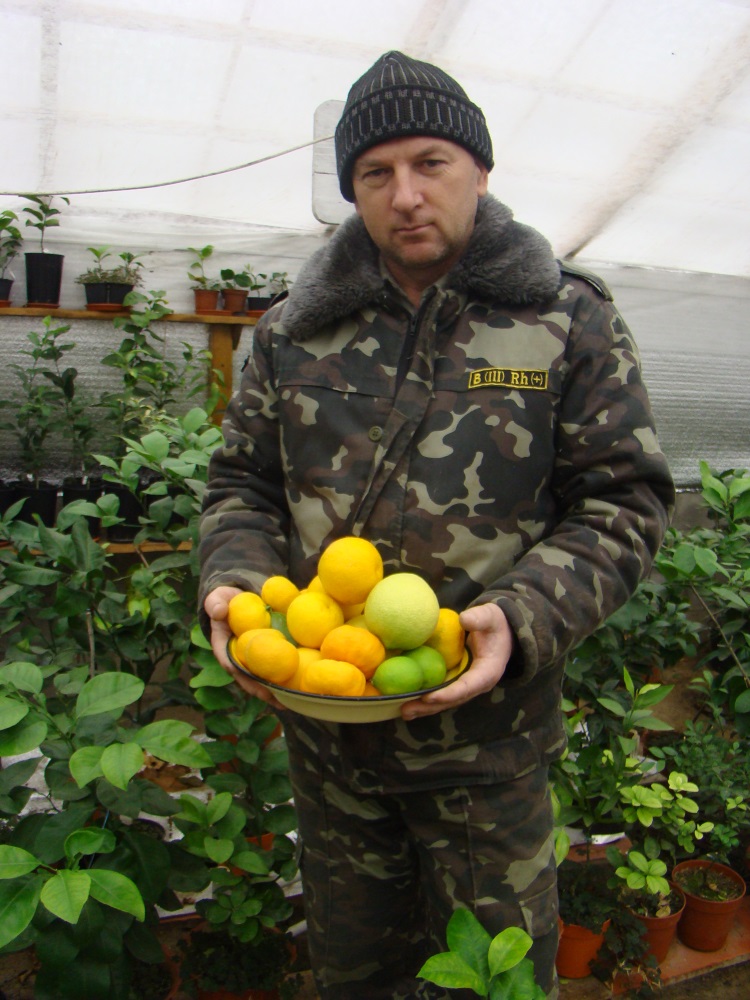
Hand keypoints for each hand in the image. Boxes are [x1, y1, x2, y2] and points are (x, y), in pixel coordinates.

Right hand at [203, 586, 283, 708]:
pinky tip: (300, 683)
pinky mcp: (264, 653)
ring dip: (277, 690)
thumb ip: (215, 604)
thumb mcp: (216, 599)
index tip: (256, 686)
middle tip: (280, 702)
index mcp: (223, 648)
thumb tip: (219, 612)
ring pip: (263, 677)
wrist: (234, 599)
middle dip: (264, 691)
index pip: (231, 665)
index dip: (243, 676)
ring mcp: (251, 658)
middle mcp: (237, 658)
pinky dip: (286, 674)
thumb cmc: (224, 602)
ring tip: (293, 700)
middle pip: (250, 679)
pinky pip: (273, 666)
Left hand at [400, 603, 513, 720]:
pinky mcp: (458, 682)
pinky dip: (426, 699)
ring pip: (446, 700)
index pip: (467, 687)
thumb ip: (480, 617)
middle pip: (453, 700)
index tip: (428, 697)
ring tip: (404, 712)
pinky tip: (407, 701)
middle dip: (430, 706)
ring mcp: (467, 685)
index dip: (448, 694)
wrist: (501, 632)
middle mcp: (477, 684)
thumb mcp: (490, 616)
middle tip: (406, 710)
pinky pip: (442, 693)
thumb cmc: (494, 624)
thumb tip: (464, 619)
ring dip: (425, 707)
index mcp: (488, 672)